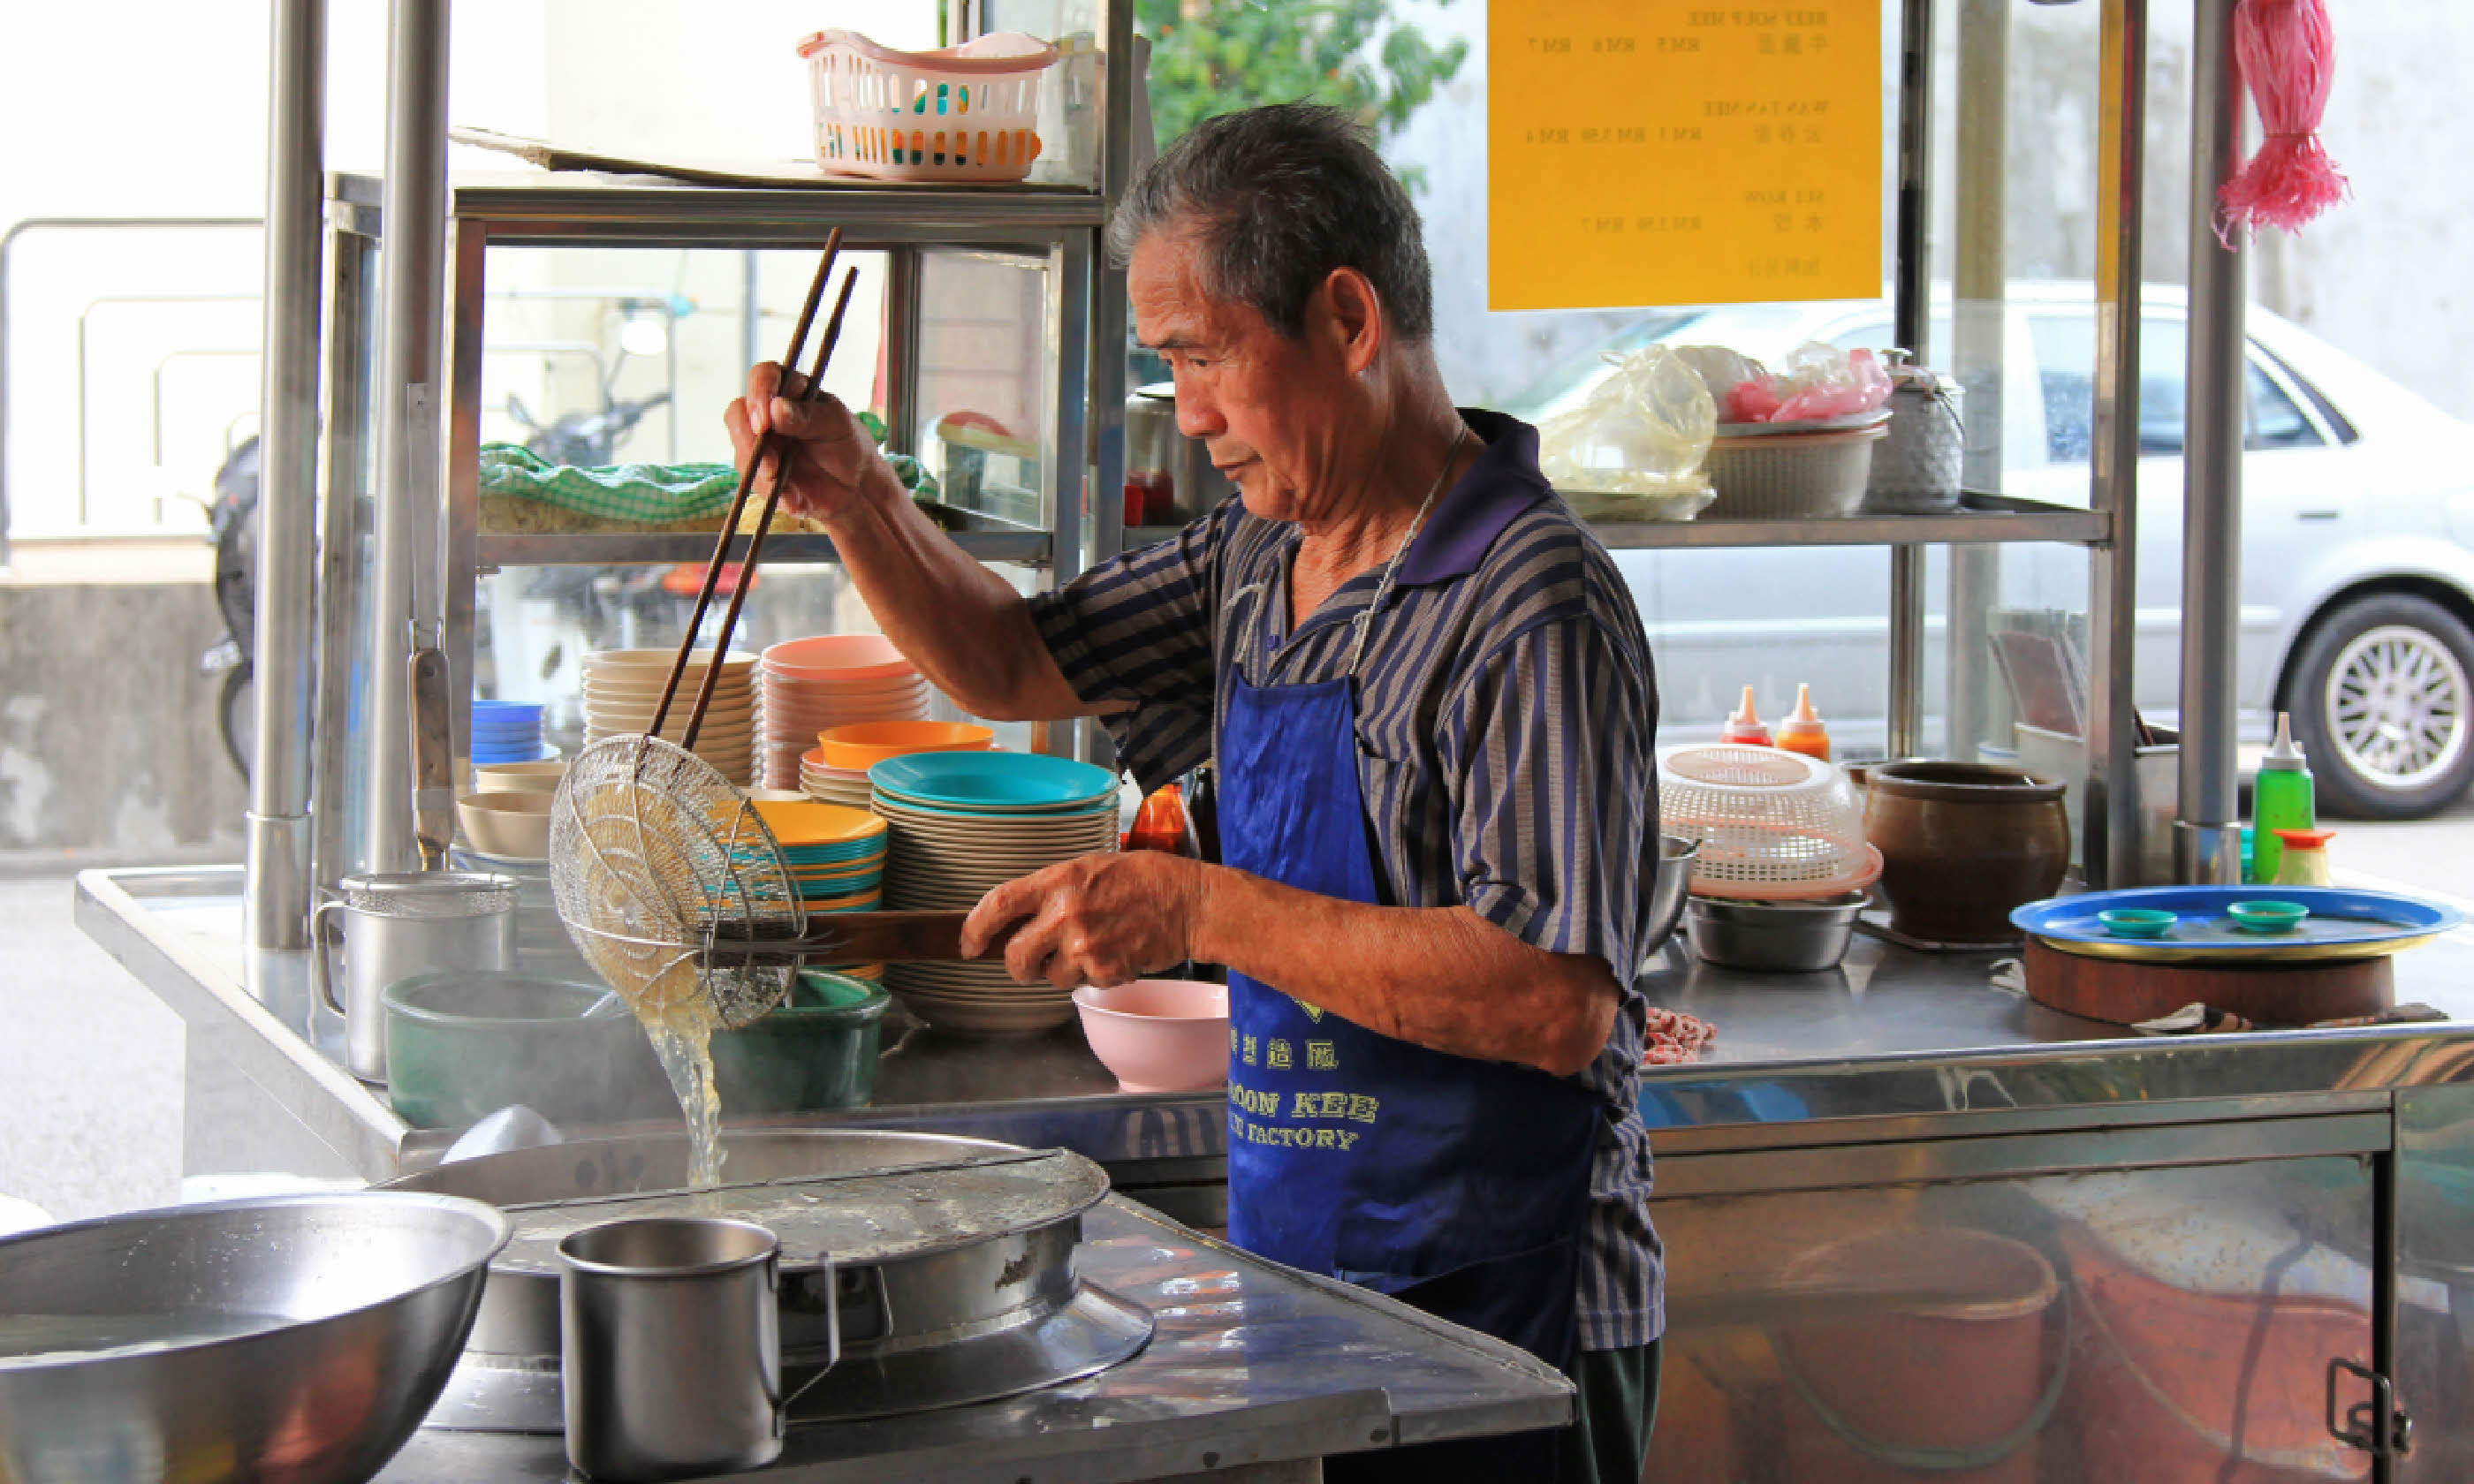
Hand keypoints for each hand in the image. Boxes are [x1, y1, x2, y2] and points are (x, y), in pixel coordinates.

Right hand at [721, 362, 907, 520]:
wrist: (854, 488)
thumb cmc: (848, 445)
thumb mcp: (837, 425)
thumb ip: (807, 416)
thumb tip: (775, 408)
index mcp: (790, 389)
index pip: (763, 376)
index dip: (758, 394)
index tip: (765, 422)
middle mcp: (768, 412)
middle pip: (738, 413)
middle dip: (750, 440)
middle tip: (770, 464)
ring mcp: (760, 442)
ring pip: (741, 448)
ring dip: (759, 470)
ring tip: (784, 485)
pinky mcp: (758, 470)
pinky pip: (752, 479)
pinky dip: (771, 491)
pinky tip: (793, 499)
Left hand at [961, 852, 1208, 990]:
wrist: (1189, 903)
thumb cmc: (1144, 880)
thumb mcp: (1090, 869)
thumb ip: (1053, 892)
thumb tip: (1019, 920)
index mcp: (1058, 881)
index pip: (998, 903)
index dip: (975, 928)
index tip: (969, 944)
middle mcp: (1065, 913)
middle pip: (1014, 957)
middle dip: (1018, 967)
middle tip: (1031, 964)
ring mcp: (1084, 946)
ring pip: (1051, 977)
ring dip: (1066, 970)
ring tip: (1096, 946)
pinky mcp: (1104, 971)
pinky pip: (1084, 985)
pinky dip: (1097, 976)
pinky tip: (1117, 953)